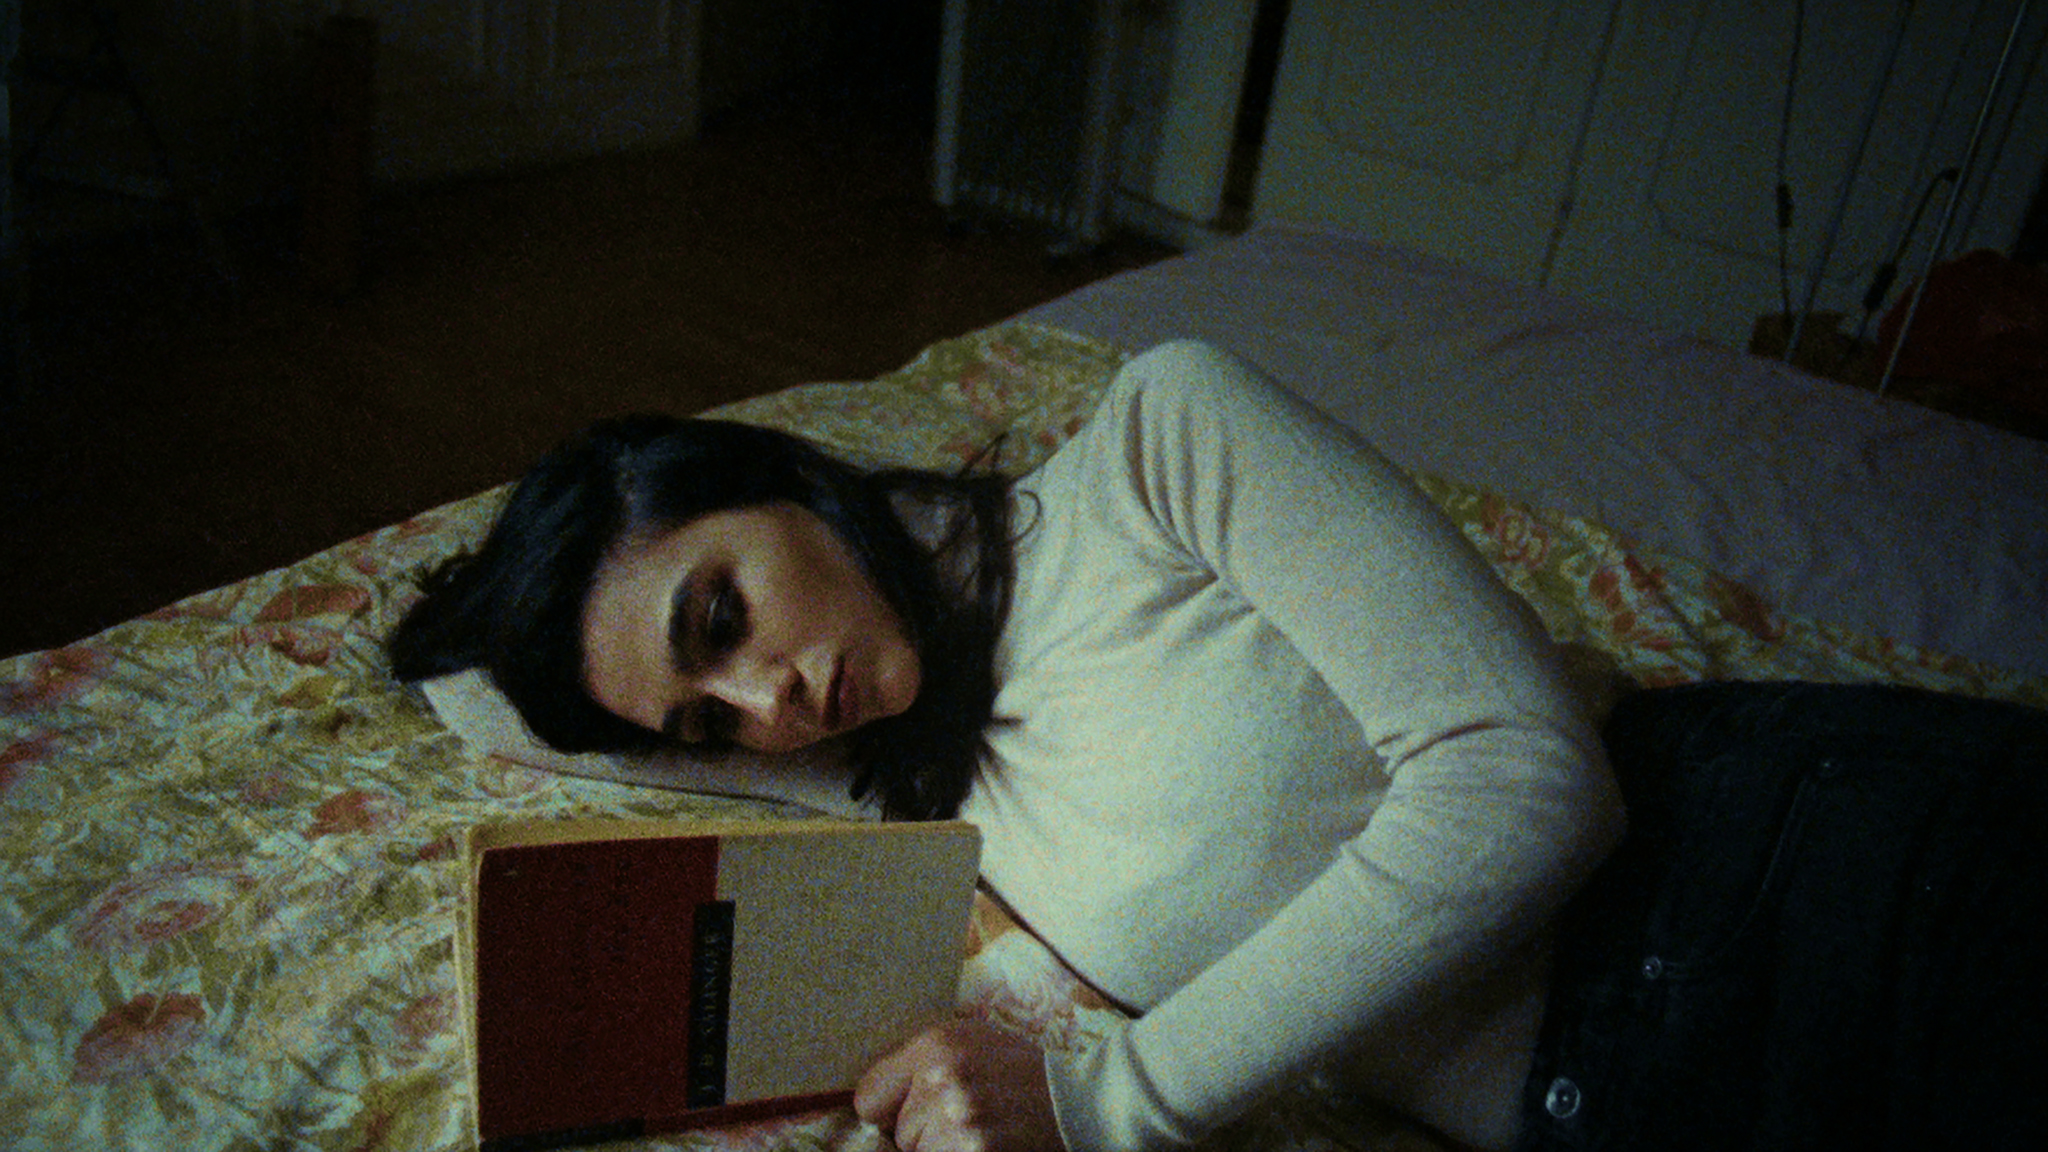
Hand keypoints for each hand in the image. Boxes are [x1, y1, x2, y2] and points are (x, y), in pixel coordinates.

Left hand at [853, 1017, 1063, 1151]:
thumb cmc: (1021, 1070)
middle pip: (898, 1133)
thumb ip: (922, 1060)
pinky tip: (988, 1145)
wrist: (1081, 1102)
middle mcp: (945, 1083)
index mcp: (937, 1046)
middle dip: (924, 1132)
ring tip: (982, 1134)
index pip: (869, 1098)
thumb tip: (873, 1097)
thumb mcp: (972, 1040)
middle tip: (967, 1118)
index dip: (890, 1110)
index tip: (911, 1111)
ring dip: (943, 1149)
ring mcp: (962, 1125)